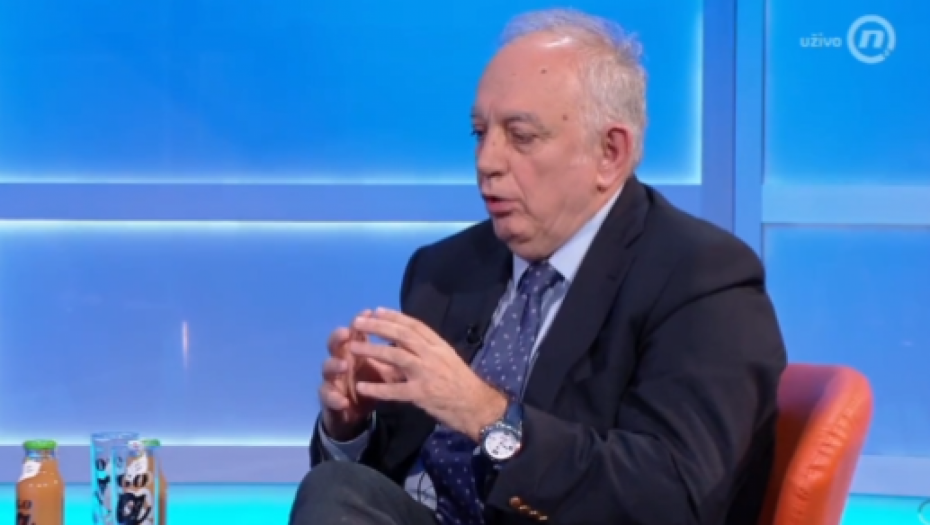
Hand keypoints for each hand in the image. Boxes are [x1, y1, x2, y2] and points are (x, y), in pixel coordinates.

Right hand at [319, 312, 401, 440]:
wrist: (353, 414)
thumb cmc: (368, 385)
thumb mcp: (383, 370)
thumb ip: (392, 355)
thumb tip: (411, 337)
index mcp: (354, 351)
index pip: (355, 332)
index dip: (361, 321)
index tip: (369, 311)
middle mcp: (340, 360)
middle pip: (335, 344)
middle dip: (339, 337)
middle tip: (346, 333)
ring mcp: (332, 379)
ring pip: (327, 367)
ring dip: (335, 365)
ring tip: (344, 365)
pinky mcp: (328, 399)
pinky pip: (328, 397)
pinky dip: (335, 398)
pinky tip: (343, 401)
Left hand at [348, 307, 506, 440]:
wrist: (477, 406)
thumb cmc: (462, 383)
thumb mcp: (447, 359)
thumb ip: (427, 350)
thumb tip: (404, 340)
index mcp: (439, 345)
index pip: (414, 325)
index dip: (394, 316)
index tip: (376, 310)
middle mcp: (432, 355)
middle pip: (401, 335)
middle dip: (378, 326)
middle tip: (358, 322)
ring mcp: (426, 373)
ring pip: (395, 356)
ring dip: (372, 350)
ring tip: (352, 348)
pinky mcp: (421, 394)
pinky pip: (395, 390)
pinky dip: (377, 389)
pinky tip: (361, 387)